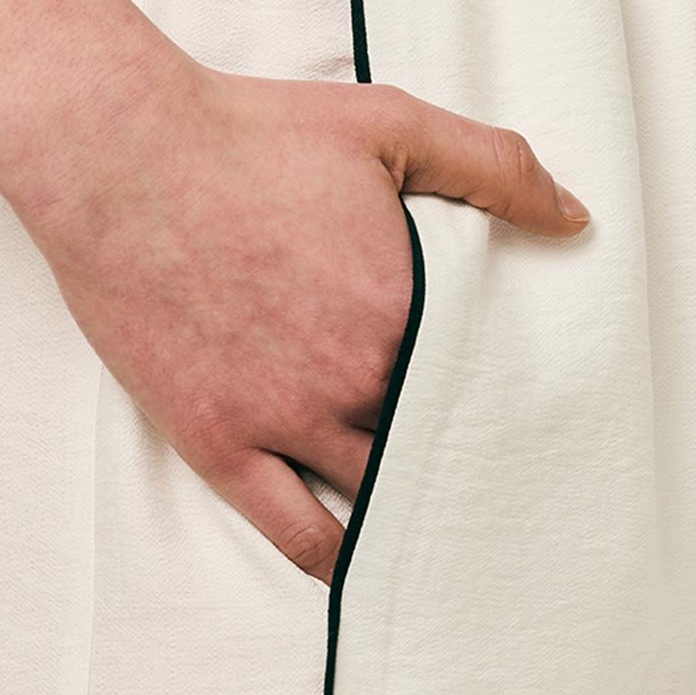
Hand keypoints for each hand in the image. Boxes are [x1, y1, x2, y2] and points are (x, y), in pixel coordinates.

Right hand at [20, 54, 590, 583]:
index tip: (524, 411)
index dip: (505, 398)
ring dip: (413, 512)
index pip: (487, 384)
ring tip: (442, 526)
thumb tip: (576, 221)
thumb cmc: (250, 135)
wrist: (119, 156)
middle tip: (495, 479)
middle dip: (467, 461)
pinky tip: (365, 568)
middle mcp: (356, 380)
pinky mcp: (220, 445)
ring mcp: (287, 421)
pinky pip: (297, 535)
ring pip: (382, 498)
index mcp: (408, 310)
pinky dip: (338, 561)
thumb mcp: (392, 126)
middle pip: (441, 448)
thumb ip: (496, 171)